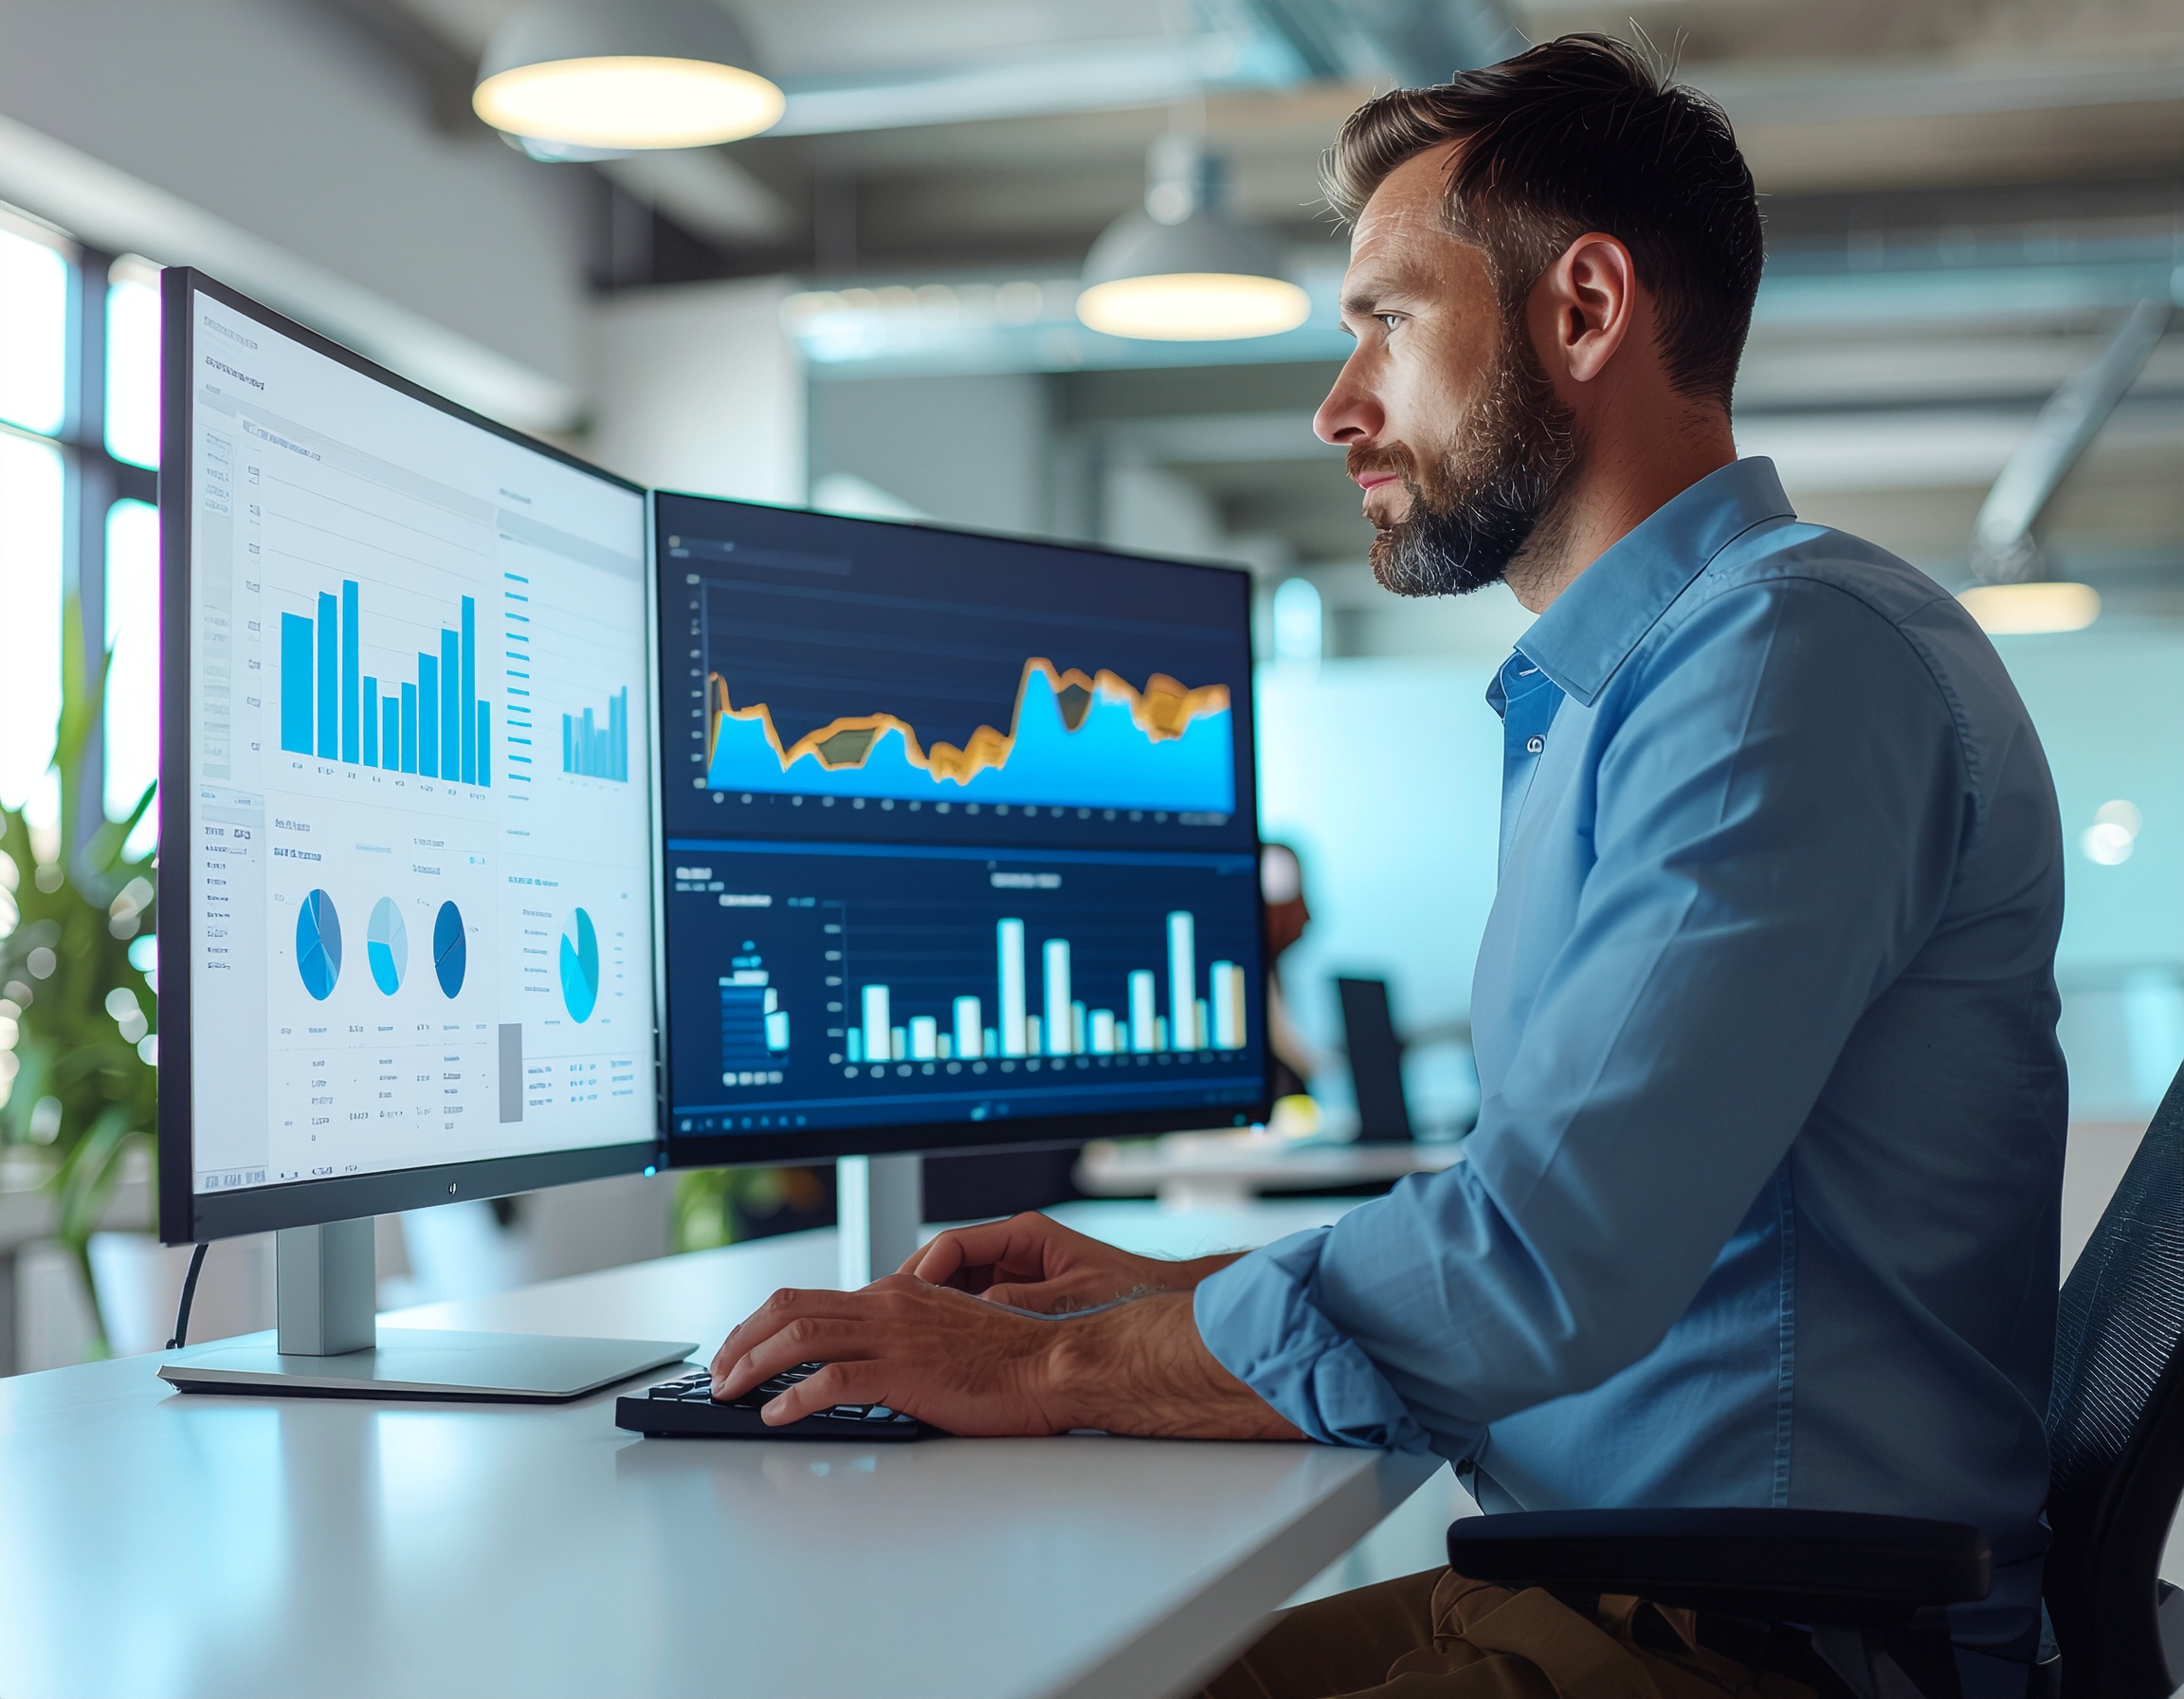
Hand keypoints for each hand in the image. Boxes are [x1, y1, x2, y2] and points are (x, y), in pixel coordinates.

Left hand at [708, 1275, 1301, 1439]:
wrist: (1061, 1362)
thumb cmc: (1016, 1359)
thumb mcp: (947, 1339)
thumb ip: (906, 1342)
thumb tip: (867, 1367)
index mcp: (898, 1294)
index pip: (810, 1298)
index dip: (764, 1324)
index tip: (740, 1349)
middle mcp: (889, 1304)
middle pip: (790, 1309)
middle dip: (742, 1341)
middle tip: (719, 1373)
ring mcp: (896, 1335)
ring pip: (800, 1337)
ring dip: (754, 1365)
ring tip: (729, 1392)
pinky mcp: (907, 1371)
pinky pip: (834, 1379)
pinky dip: (795, 1396)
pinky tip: (776, 1416)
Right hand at [900, 1211, 1240, 1313]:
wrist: (1163, 1305)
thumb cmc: (1128, 1293)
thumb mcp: (1066, 1301)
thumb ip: (1018, 1305)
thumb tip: (972, 1314)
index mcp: (1024, 1234)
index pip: (951, 1245)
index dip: (922, 1274)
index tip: (905, 1300)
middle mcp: (1016, 1248)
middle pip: (946, 1265)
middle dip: (918, 1293)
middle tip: (893, 1324)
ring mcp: (1017, 1272)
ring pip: (956, 1288)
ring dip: (934, 1312)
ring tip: (910, 1342)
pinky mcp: (1022, 1298)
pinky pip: (976, 1307)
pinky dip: (956, 1326)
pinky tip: (944, 1352)